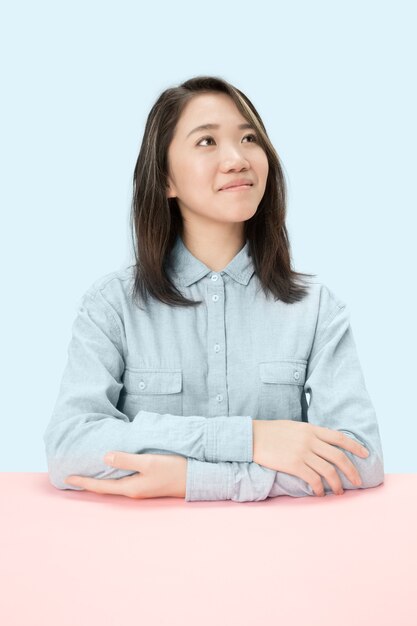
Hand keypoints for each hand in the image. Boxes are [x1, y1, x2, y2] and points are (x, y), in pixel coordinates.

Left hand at [64, 452, 187, 498]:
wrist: (195, 479)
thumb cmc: (173, 470)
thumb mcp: (149, 462)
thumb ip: (126, 459)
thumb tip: (105, 456)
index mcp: (130, 488)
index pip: (100, 486)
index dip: (83, 482)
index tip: (67, 479)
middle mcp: (133, 491)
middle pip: (105, 488)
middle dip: (88, 483)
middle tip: (72, 478)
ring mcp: (141, 488)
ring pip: (114, 484)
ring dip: (100, 480)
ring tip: (87, 473)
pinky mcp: (147, 483)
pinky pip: (123, 481)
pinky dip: (113, 476)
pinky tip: (112, 470)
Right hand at [252, 420, 369, 496]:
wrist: (252, 436)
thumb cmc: (271, 432)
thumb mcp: (294, 427)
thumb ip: (309, 434)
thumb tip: (322, 444)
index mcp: (311, 429)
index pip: (339, 437)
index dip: (355, 446)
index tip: (365, 454)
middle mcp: (310, 440)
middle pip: (338, 457)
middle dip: (351, 471)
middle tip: (357, 481)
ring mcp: (302, 452)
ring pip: (328, 470)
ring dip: (336, 484)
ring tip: (338, 492)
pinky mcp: (293, 464)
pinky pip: (313, 479)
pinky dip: (319, 488)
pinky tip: (319, 493)